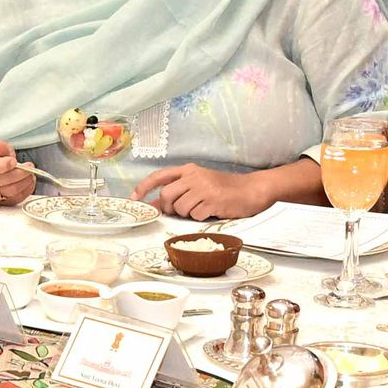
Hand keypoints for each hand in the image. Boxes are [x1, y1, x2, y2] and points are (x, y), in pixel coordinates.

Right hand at [0, 141, 32, 207]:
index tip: (13, 161)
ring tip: (30, 173)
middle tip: (29, 166)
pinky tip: (29, 180)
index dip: (2, 166)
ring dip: (24, 182)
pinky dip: (26, 189)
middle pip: (2, 182)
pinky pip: (16, 199)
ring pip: (10, 191)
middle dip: (19, 173)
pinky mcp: (2, 202)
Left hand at [135, 163, 268, 219]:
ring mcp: (203, 187)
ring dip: (188, 214)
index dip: (144, 187)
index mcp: (189, 170)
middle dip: (168, 207)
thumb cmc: (226, 188)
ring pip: (180, 208)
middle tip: (180, 211)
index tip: (134, 198)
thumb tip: (154, 204)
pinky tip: (212, 210)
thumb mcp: (200, 184)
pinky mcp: (213, 200)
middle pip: (166, 195)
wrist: (253, 189)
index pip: (159, 176)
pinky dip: (202, 218)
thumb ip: (179, 191)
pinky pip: (196, 215)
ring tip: (203, 208)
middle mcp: (194, 176)